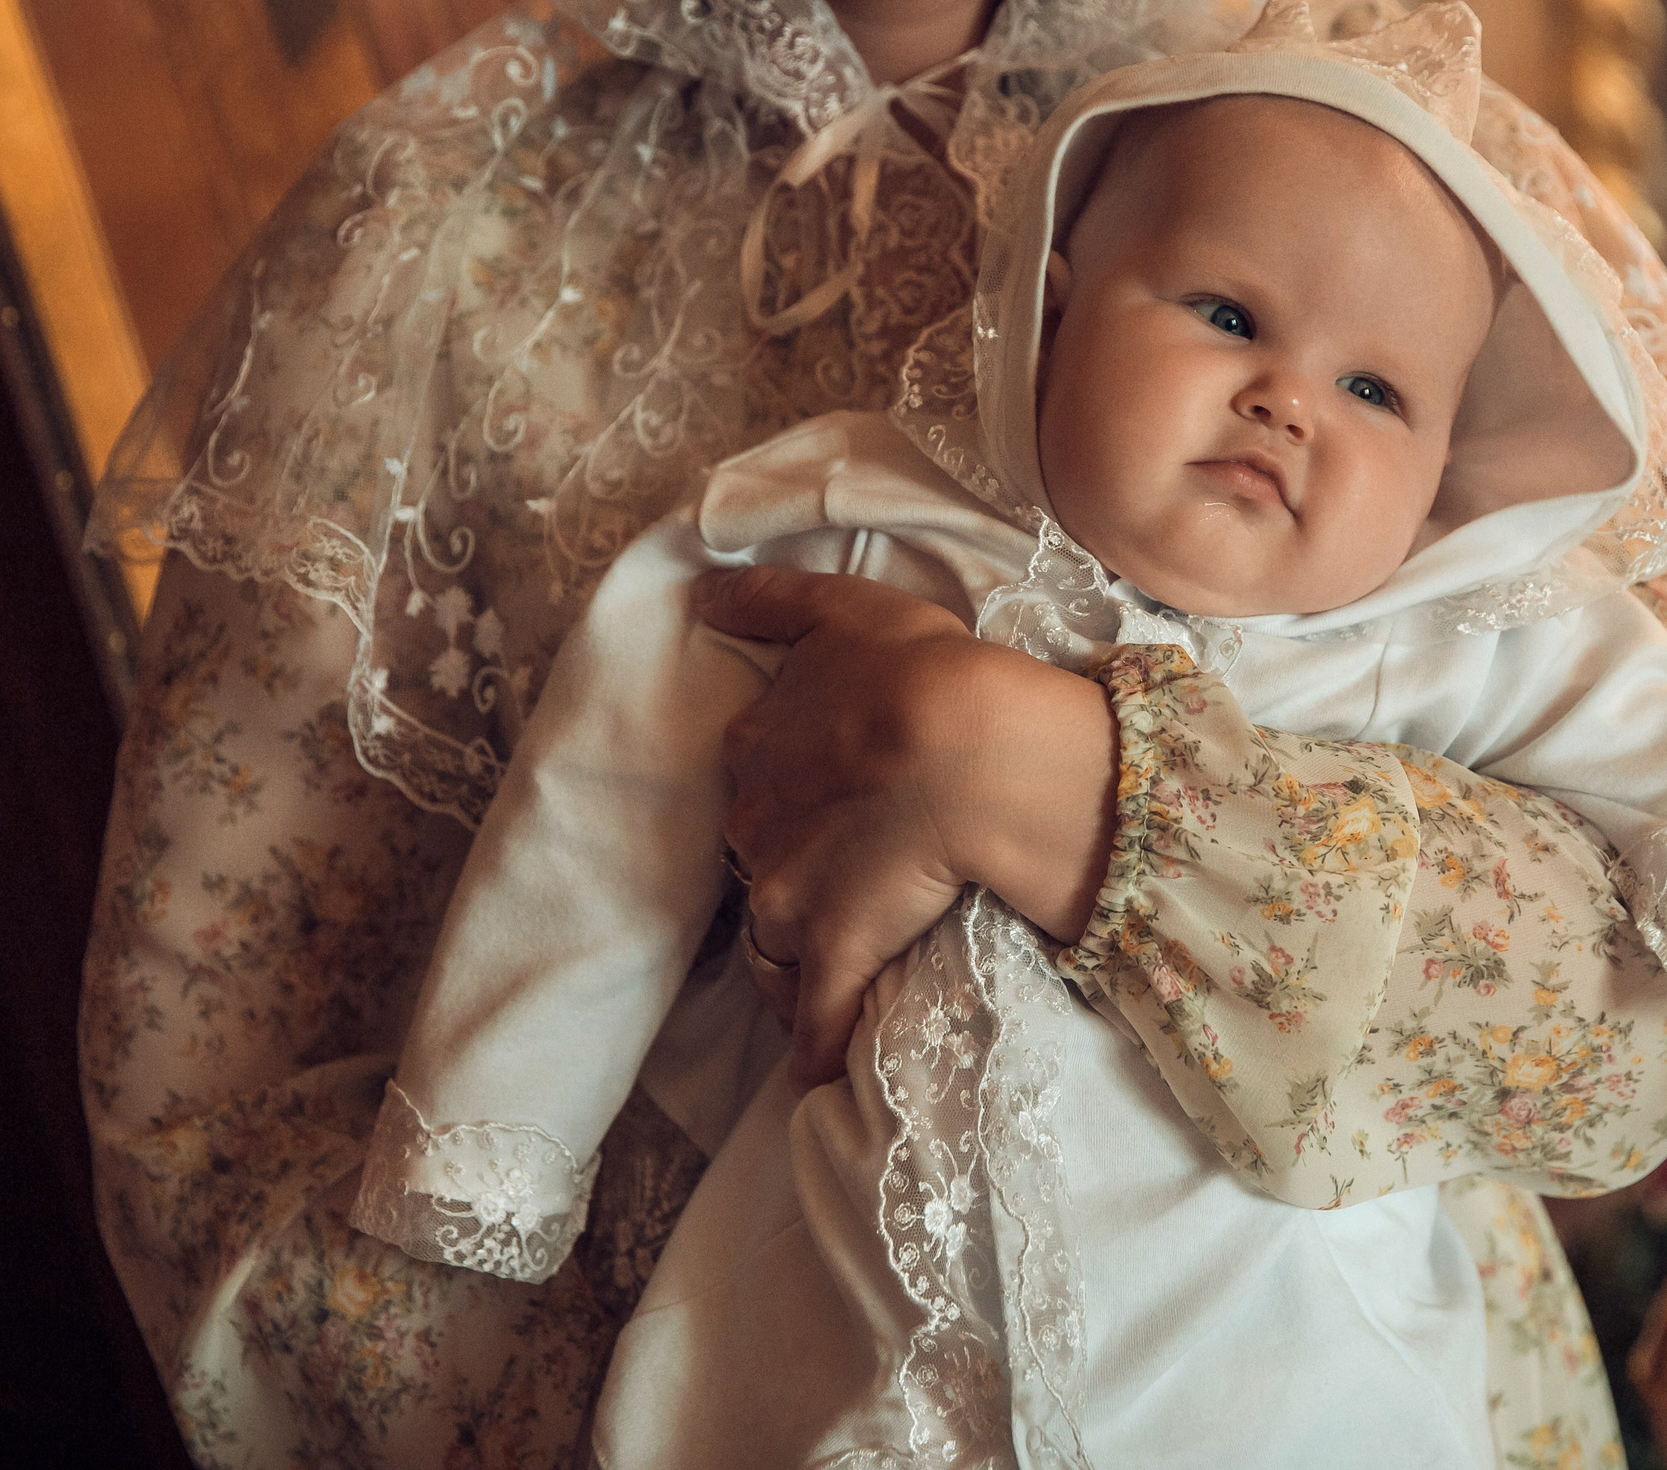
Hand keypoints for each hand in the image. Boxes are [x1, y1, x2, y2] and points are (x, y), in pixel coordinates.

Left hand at [700, 566, 1118, 1085]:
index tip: (823, 799)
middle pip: (757, 860)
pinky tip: (821, 1077)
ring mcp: (790, 896)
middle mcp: (756, 824)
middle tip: (838, 878)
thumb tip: (703, 590)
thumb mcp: (842, 607)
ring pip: (770, 944)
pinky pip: (817, 1021)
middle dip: (785, 874)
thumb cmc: (916, 668)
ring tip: (818, 977)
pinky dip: (816, 1050)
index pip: (754, 780)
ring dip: (787, 962)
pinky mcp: (836, 952)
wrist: (963, 743)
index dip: (788, 792)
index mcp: (756, 747)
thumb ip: (771, 599)